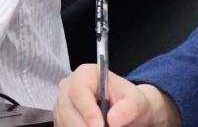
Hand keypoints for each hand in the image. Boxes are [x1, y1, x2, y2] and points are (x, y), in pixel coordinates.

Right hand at [54, 64, 180, 126]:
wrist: (126, 109)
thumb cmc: (129, 101)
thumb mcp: (136, 102)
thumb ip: (127, 109)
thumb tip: (112, 120)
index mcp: (85, 74)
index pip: (79, 91)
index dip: (88, 111)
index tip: (100, 126)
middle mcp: (68, 87)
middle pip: (68, 110)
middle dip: (85, 126)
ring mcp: (61, 103)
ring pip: (65, 123)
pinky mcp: (61, 118)